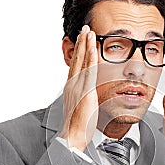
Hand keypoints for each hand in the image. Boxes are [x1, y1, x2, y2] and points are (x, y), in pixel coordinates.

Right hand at [59, 25, 98, 151]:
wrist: (72, 136)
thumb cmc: (77, 126)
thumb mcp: (79, 107)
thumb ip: (82, 97)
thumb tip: (87, 94)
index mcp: (71, 88)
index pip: (75, 64)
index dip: (78, 51)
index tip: (81, 39)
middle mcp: (72, 84)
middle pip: (76, 59)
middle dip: (81, 42)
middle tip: (85, 28)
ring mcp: (78, 87)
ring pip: (82, 62)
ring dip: (86, 45)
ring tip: (89, 32)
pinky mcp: (85, 92)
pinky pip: (89, 72)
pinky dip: (91, 58)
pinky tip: (93, 48)